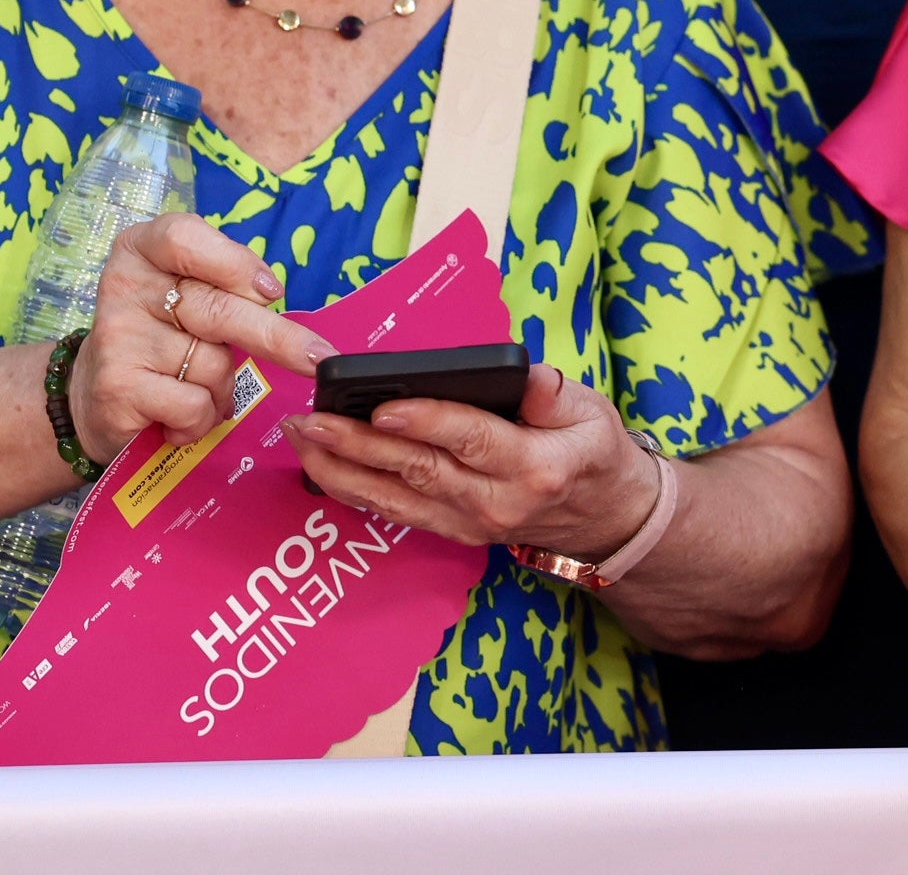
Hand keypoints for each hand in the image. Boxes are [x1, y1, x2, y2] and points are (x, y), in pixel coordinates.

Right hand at [67, 213, 330, 463]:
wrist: (93, 397)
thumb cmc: (158, 338)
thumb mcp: (184, 295)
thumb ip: (222, 286)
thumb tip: (273, 298)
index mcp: (141, 250)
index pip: (186, 237)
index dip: (235, 263)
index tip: (272, 291)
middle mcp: (124, 287)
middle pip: (217, 308)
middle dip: (276, 337)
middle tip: (318, 358)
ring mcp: (119, 338)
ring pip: (213, 364)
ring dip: (223, 390)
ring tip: (194, 391)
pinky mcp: (118, 388)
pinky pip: (194, 404)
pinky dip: (201, 420)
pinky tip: (175, 420)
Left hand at [283, 364, 660, 558]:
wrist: (605, 520)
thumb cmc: (595, 453)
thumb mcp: (592, 411)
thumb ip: (552, 392)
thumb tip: (520, 374)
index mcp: (534, 467)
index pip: (471, 441)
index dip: (426, 423)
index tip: (384, 406)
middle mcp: (496, 504)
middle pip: (418, 472)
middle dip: (359, 445)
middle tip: (312, 418)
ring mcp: (470, 525)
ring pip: (395, 499)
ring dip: (342, 470)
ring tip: (302, 438)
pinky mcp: (453, 533)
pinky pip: (396, 513)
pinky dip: (355, 491)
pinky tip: (322, 466)